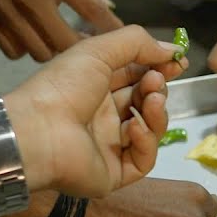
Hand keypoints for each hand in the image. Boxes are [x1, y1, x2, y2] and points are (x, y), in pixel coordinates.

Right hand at [0, 0, 121, 60]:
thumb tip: (105, 5)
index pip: (92, 11)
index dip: (112, 28)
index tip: (121, 37)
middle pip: (67, 43)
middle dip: (81, 46)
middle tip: (86, 40)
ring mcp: (6, 11)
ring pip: (42, 53)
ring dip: (53, 49)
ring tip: (56, 36)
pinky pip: (14, 51)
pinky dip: (26, 48)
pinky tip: (31, 36)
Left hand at [5, 25, 186, 198]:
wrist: (39, 131)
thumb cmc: (63, 87)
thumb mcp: (97, 51)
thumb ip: (137, 43)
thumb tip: (175, 51)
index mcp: (95, 88)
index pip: (135, 79)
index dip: (156, 70)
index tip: (177, 63)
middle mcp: (103, 117)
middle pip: (144, 104)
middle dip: (156, 90)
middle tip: (156, 81)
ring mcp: (110, 147)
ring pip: (149, 130)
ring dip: (156, 113)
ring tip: (151, 101)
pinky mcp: (116, 173)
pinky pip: (143, 158)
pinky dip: (145, 141)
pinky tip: (134, 128)